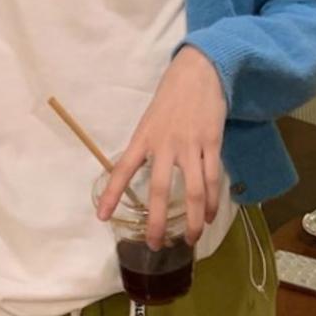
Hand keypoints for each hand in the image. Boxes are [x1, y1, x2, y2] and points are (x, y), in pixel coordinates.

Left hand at [97, 46, 225, 250]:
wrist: (199, 71)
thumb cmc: (172, 97)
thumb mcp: (150, 120)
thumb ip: (148, 147)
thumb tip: (145, 176)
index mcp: (144, 137)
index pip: (122, 169)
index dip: (112, 194)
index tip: (102, 217)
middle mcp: (165, 144)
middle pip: (160, 190)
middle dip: (158, 222)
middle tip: (156, 245)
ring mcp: (190, 144)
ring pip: (193, 191)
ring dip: (193, 220)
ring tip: (191, 239)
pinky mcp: (212, 142)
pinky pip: (212, 179)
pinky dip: (211, 201)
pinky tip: (210, 215)